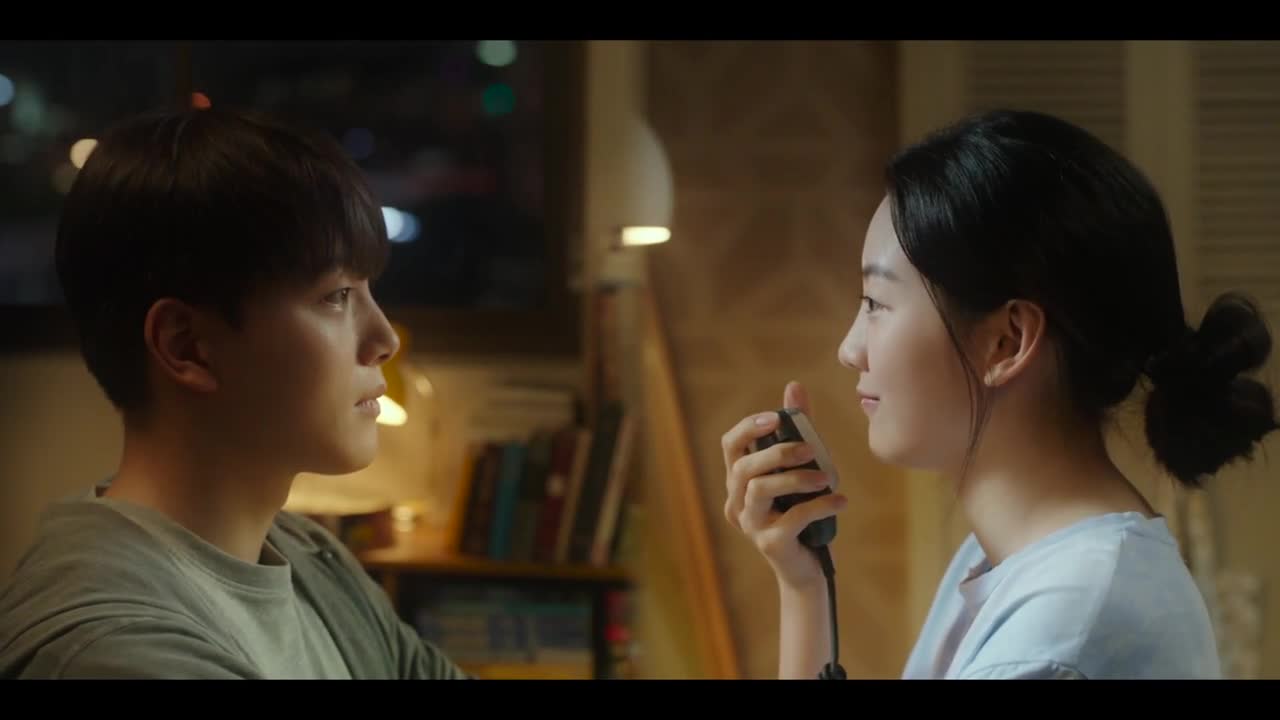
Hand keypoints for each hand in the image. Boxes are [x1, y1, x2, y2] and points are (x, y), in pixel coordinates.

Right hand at [722, 380, 847, 589]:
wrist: (807, 570)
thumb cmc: (802, 514)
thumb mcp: (801, 468)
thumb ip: (798, 430)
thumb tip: (794, 386)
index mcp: (739, 482)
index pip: (729, 446)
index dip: (748, 428)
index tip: (775, 417)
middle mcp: (737, 503)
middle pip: (743, 467)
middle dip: (777, 452)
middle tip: (810, 449)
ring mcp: (751, 525)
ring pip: (760, 489)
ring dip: (796, 478)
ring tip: (826, 478)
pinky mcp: (770, 545)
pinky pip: (793, 518)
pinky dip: (820, 506)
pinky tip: (841, 501)